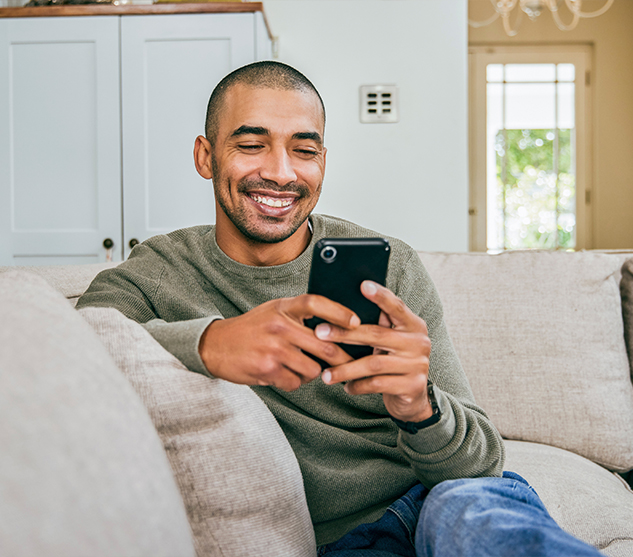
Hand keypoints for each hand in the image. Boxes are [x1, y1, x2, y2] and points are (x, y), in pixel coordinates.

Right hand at [199, 295, 357, 390]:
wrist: (216, 345)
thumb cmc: (253, 328)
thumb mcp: (274, 310)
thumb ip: (300, 314)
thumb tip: (337, 325)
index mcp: (283, 307)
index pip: (316, 303)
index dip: (339, 312)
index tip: (356, 323)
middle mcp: (279, 325)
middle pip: (324, 344)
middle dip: (342, 358)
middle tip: (351, 364)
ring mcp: (273, 348)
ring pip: (312, 368)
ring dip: (313, 373)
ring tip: (301, 367)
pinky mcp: (267, 369)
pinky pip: (295, 382)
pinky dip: (294, 382)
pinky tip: (283, 374)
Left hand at [317, 281, 432, 422]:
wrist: (413, 397)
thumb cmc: (393, 362)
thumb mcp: (390, 342)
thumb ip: (378, 326)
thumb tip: (341, 309)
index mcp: (413, 325)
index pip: (397, 306)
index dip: (380, 296)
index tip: (362, 285)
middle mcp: (419, 342)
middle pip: (377, 335)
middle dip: (344, 334)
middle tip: (320, 333)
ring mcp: (418, 365)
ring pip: (374, 364)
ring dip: (346, 368)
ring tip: (326, 374)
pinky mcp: (413, 386)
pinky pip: (378, 384)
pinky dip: (358, 385)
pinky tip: (346, 386)